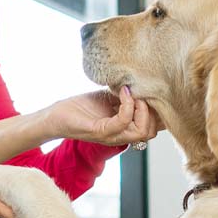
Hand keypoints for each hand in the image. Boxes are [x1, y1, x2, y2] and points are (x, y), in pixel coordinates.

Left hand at [47, 86, 161, 146]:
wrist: (57, 115)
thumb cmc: (83, 107)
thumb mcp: (111, 98)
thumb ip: (128, 95)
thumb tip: (144, 82)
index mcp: (126, 128)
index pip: (154, 127)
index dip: (159, 112)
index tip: (153, 92)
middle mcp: (121, 135)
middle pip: (151, 132)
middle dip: (153, 110)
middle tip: (142, 92)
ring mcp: (112, 135)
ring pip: (142, 131)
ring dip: (142, 109)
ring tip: (133, 93)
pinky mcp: (100, 131)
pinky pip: (122, 122)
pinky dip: (126, 105)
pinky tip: (122, 91)